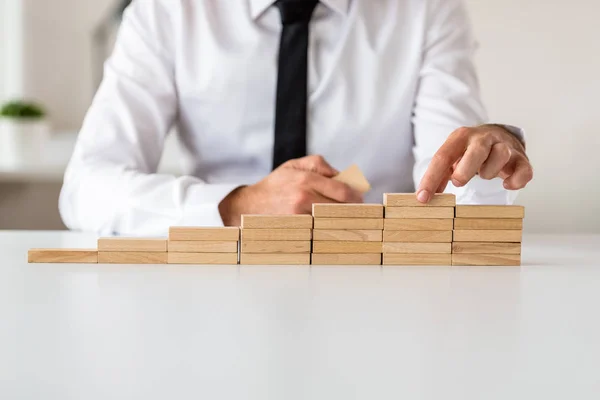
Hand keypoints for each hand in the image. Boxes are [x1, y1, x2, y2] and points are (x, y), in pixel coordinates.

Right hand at [219, 155, 363, 225]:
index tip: (361, 199)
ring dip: (342, 221)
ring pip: (332, 221)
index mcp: (306, 179)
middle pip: (341, 208)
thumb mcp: (294, 165)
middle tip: (359, 212)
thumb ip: (320, 165)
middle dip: (353, 210)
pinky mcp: (295, 228)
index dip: (356, 197)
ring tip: (347, 221)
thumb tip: (343, 176)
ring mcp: (299, 215)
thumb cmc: (275, 185)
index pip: (343, 190)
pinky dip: (327, 229)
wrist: (249, 205)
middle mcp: (303, 197)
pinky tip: (330, 228)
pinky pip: (319, 230)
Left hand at [416, 125, 532, 202]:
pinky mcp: (521, 158)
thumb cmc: (469, 151)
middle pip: (477, 150)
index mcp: (461, 137)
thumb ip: (439, 175)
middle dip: (466, 169)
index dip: (431, 178)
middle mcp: (484, 138)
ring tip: (484, 176)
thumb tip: (424, 197)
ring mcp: (505, 146)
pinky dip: (516, 180)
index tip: (423, 198)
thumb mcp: (452, 157)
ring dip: (490, 172)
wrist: (498, 135)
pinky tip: (506, 184)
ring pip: (501, 155)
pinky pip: (524, 170)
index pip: (443, 156)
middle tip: (458, 182)